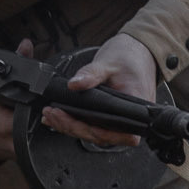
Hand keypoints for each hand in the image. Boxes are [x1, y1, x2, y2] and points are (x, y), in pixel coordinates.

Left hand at [41, 32, 155, 148]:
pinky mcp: (108, 118)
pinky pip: (92, 126)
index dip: (94, 132)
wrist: (136, 52)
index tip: (72, 122)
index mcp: (136, 109)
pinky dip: (74, 123)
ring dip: (70, 126)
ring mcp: (118, 121)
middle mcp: (129, 120)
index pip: (117, 133)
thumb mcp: (109, 63)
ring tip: (51, 114)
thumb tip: (74, 84)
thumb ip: (91, 74)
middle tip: (53, 114)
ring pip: (94, 133)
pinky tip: (58, 117)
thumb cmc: (130, 59)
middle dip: (74, 127)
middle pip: (100, 136)